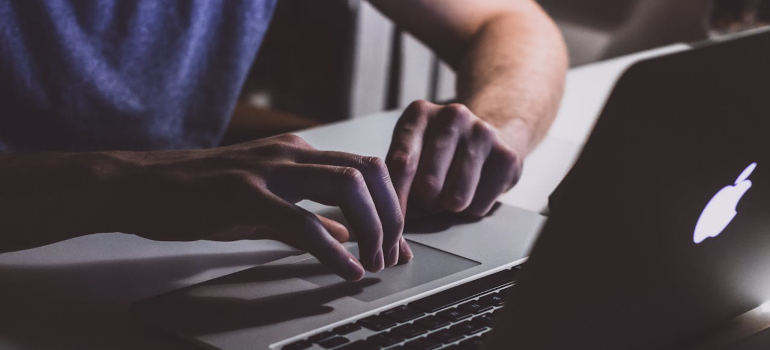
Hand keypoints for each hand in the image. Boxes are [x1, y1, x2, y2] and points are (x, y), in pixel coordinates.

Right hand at [115, 134, 409, 280]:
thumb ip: (310, 214)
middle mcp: (291, 153)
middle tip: (391, 253)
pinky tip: (346, 269)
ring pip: (347, 186)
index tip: (398, 242)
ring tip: (373, 261)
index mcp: (298, 152)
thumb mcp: (265, 202)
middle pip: (368, 171)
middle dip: (391, 215)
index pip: (365, 169)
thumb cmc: (200, 194)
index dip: (391, 206)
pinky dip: (334, 249)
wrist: (139, 186)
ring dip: (371, 228)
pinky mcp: (244, 195)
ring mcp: (268, 170)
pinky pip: (303, 221)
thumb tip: (348, 232)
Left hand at [386, 100, 522, 218]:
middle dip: (423, 205)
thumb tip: (390, 214)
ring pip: (455, 199)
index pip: (401, 164)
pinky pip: (479, 206)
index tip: (392, 219)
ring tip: (448, 195)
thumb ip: (396, 177)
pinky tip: (472, 191)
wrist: (486, 138)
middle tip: (427, 201)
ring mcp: (482, 133)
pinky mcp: (506, 156)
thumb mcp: (411, 151)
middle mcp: (452, 116)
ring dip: (447, 208)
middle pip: (428, 186)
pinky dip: (471, 209)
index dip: (396, 199)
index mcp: (419, 113)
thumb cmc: (438, 153)